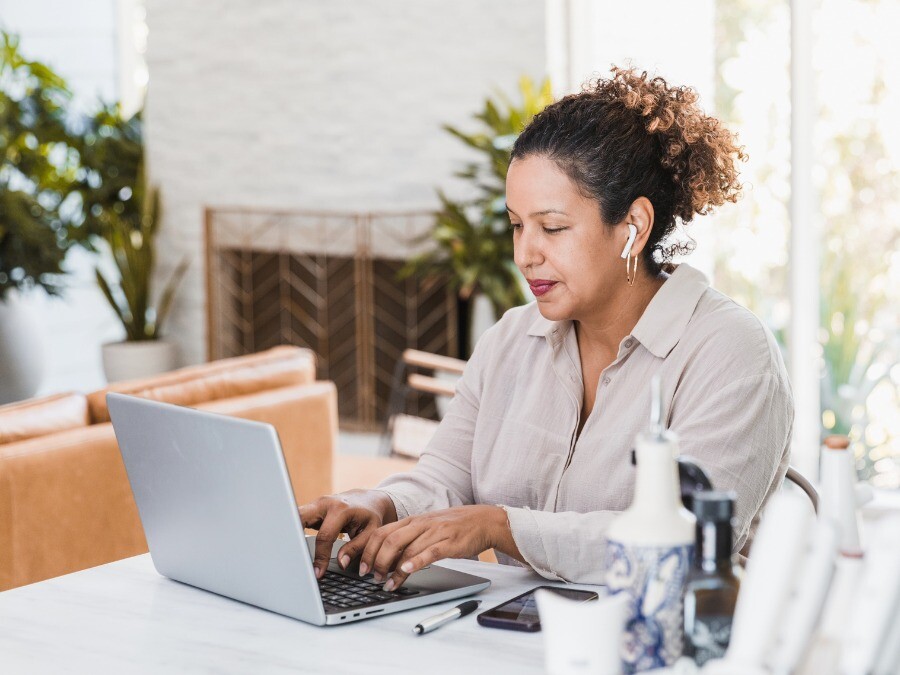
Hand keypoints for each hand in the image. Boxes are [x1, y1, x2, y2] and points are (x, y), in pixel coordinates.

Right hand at [298, 490, 396, 578]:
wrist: (369, 500)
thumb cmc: (370, 516)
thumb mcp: (371, 532)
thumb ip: (356, 548)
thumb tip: (341, 563)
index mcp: (341, 509)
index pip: (325, 536)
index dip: (320, 557)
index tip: (318, 573)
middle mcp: (325, 503)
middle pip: (301, 517)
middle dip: (292, 535)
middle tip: (289, 557)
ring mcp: (316, 504)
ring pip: (295, 516)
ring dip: (290, 533)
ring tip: (286, 553)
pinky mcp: (312, 509)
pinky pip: (298, 519)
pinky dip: (293, 531)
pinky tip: (290, 546)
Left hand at [359, 505, 507, 590]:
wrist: (483, 520)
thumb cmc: (453, 527)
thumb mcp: (427, 529)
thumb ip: (408, 540)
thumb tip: (387, 561)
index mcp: (412, 520)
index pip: (382, 532)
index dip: (367, 550)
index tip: (360, 567)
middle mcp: (420, 524)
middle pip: (389, 540)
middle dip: (376, 561)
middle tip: (370, 577)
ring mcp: (434, 532)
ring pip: (406, 548)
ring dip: (392, 569)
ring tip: (386, 584)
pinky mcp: (449, 543)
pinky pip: (428, 552)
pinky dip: (415, 563)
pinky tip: (406, 572)